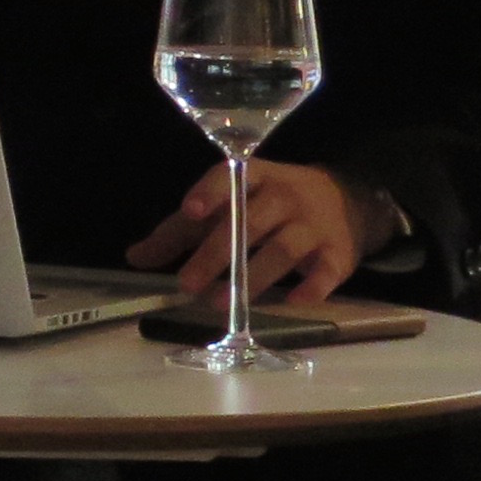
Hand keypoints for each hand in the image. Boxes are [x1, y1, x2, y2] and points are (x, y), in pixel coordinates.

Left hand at [126, 162, 399, 306]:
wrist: (345, 200)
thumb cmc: (267, 203)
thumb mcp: (227, 204)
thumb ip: (181, 230)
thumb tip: (134, 258)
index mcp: (253, 177)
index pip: (229, 178)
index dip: (210, 193)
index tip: (190, 212)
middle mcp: (285, 196)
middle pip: (250, 222)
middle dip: (216, 253)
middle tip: (186, 283)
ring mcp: (315, 225)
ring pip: (283, 249)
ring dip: (251, 277)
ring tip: (219, 303)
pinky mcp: (339, 254)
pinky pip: (328, 271)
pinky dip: (312, 287)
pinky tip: (292, 301)